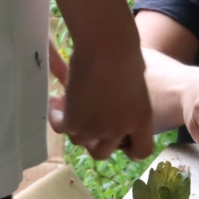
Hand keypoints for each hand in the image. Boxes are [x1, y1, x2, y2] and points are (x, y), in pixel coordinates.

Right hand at [48, 41, 154, 162]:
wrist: (107, 45)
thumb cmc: (126, 53)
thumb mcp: (138, 83)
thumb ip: (130, 101)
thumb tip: (119, 102)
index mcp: (142, 120)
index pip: (141, 151)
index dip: (130, 147)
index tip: (120, 136)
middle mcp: (119, 130)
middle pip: (102, 153)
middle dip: (94, 140)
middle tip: (88, 120)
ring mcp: (95, 129)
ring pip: (79, 140)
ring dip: (75, 124)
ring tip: (70, 103)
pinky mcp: (74, 122)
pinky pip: (62, 127)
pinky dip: (57, 116)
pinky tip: (57, 101)